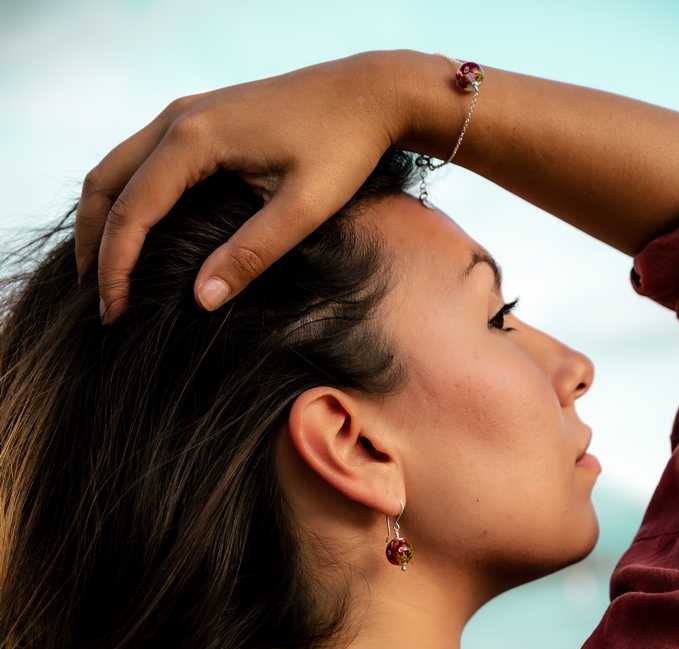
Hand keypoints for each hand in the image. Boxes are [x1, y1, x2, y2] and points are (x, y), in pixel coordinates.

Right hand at [75, 50, 404, 323]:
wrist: (371, 93)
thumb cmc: (344, 147)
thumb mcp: (302, 208)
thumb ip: (250, 254)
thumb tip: (201, 301)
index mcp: (195, 139)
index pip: (132, 210)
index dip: (116, 266)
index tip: (115, 312)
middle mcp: (178, 119)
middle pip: (106, 183)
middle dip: (94, 242)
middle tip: (99, 298)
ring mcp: (188, 113)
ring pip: (118, 167)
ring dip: (105, 217)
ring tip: (107, 270)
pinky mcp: (204, 118)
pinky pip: (144, 158)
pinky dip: (128, 197)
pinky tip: (141, 230)